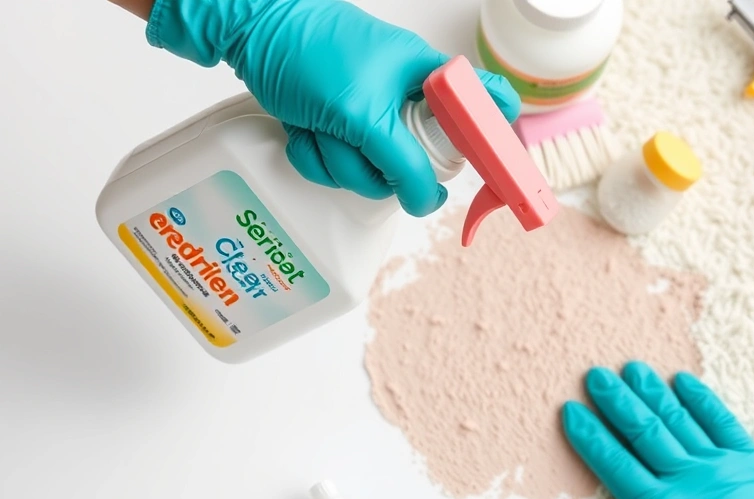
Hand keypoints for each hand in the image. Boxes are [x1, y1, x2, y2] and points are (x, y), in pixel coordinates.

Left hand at [145, 0, 519, 216]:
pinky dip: (316, 156)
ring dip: (338, 160)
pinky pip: (342, 168)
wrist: (250, 33)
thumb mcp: (365, 114)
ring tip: (320, 126)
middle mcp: (407, 99)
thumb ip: (403, 162)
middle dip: (379, 163)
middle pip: (422, 162)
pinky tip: (303, 130)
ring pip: (375, 173)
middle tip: (363, 140)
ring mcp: (372, 119)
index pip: (488, 103)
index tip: (488, 173)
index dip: (494, 139)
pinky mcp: (339, 131)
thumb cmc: (311, 51)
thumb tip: (427, 201)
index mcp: (430, 79)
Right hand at [562, 362, 753, 498]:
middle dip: (616, 401)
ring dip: (652, 392)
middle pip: (644, 432)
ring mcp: (721, 466)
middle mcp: (688, 479)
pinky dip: (701, 400)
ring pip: (678, 420)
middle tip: (596, 374)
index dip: (590, 436)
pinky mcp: (752, 462)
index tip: (571, 411)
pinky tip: (684, 382)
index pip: (615, 465)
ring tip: (632, 367)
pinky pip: (722, 422)